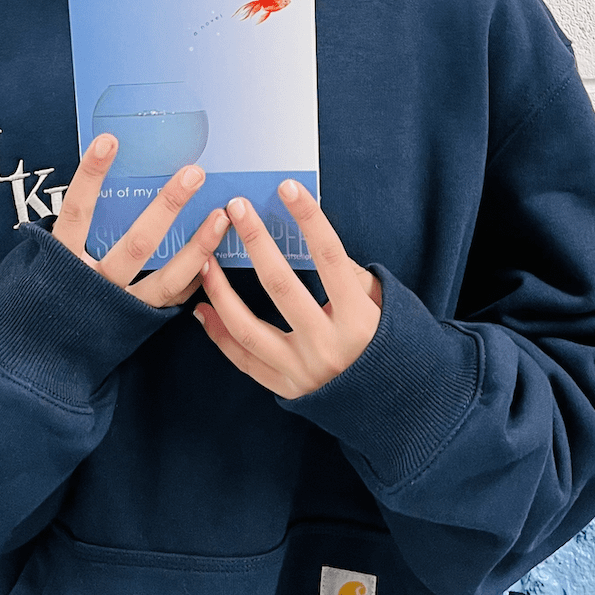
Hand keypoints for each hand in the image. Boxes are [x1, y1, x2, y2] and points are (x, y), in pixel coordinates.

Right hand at [51, 134, 229, 309]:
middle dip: (168, 207)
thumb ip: (73, 224)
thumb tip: (100, 172)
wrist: (45, 350)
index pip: (76, 212)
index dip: (90, 177)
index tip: (109, 141)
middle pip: (136, 244)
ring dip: (197, 247)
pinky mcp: (137, 323)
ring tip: (220, 216)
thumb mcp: (47, 257)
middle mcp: (93, 286)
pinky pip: (171, 300)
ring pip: (165, 280)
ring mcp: (119, 308)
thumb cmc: (49, 290)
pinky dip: (194, 278)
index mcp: (63, 262)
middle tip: (194, 174)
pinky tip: (215, 255)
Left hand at [193, 181, 382, 399]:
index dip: (309, 219)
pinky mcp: (286, 388)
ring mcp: (303, 370)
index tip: (288, 187)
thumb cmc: (386, 343)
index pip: (329, 257)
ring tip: (205, 259)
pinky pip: (244, 359)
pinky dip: (220, 333)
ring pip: (248, 328)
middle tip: (236, 208)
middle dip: (256, 242)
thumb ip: (350, 276)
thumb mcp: (383, 304)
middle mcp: (328, 345)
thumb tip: (310, 242)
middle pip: (281, 286)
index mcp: (359, 319)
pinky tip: (202, 308)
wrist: (392, 407)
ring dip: (221, 291)